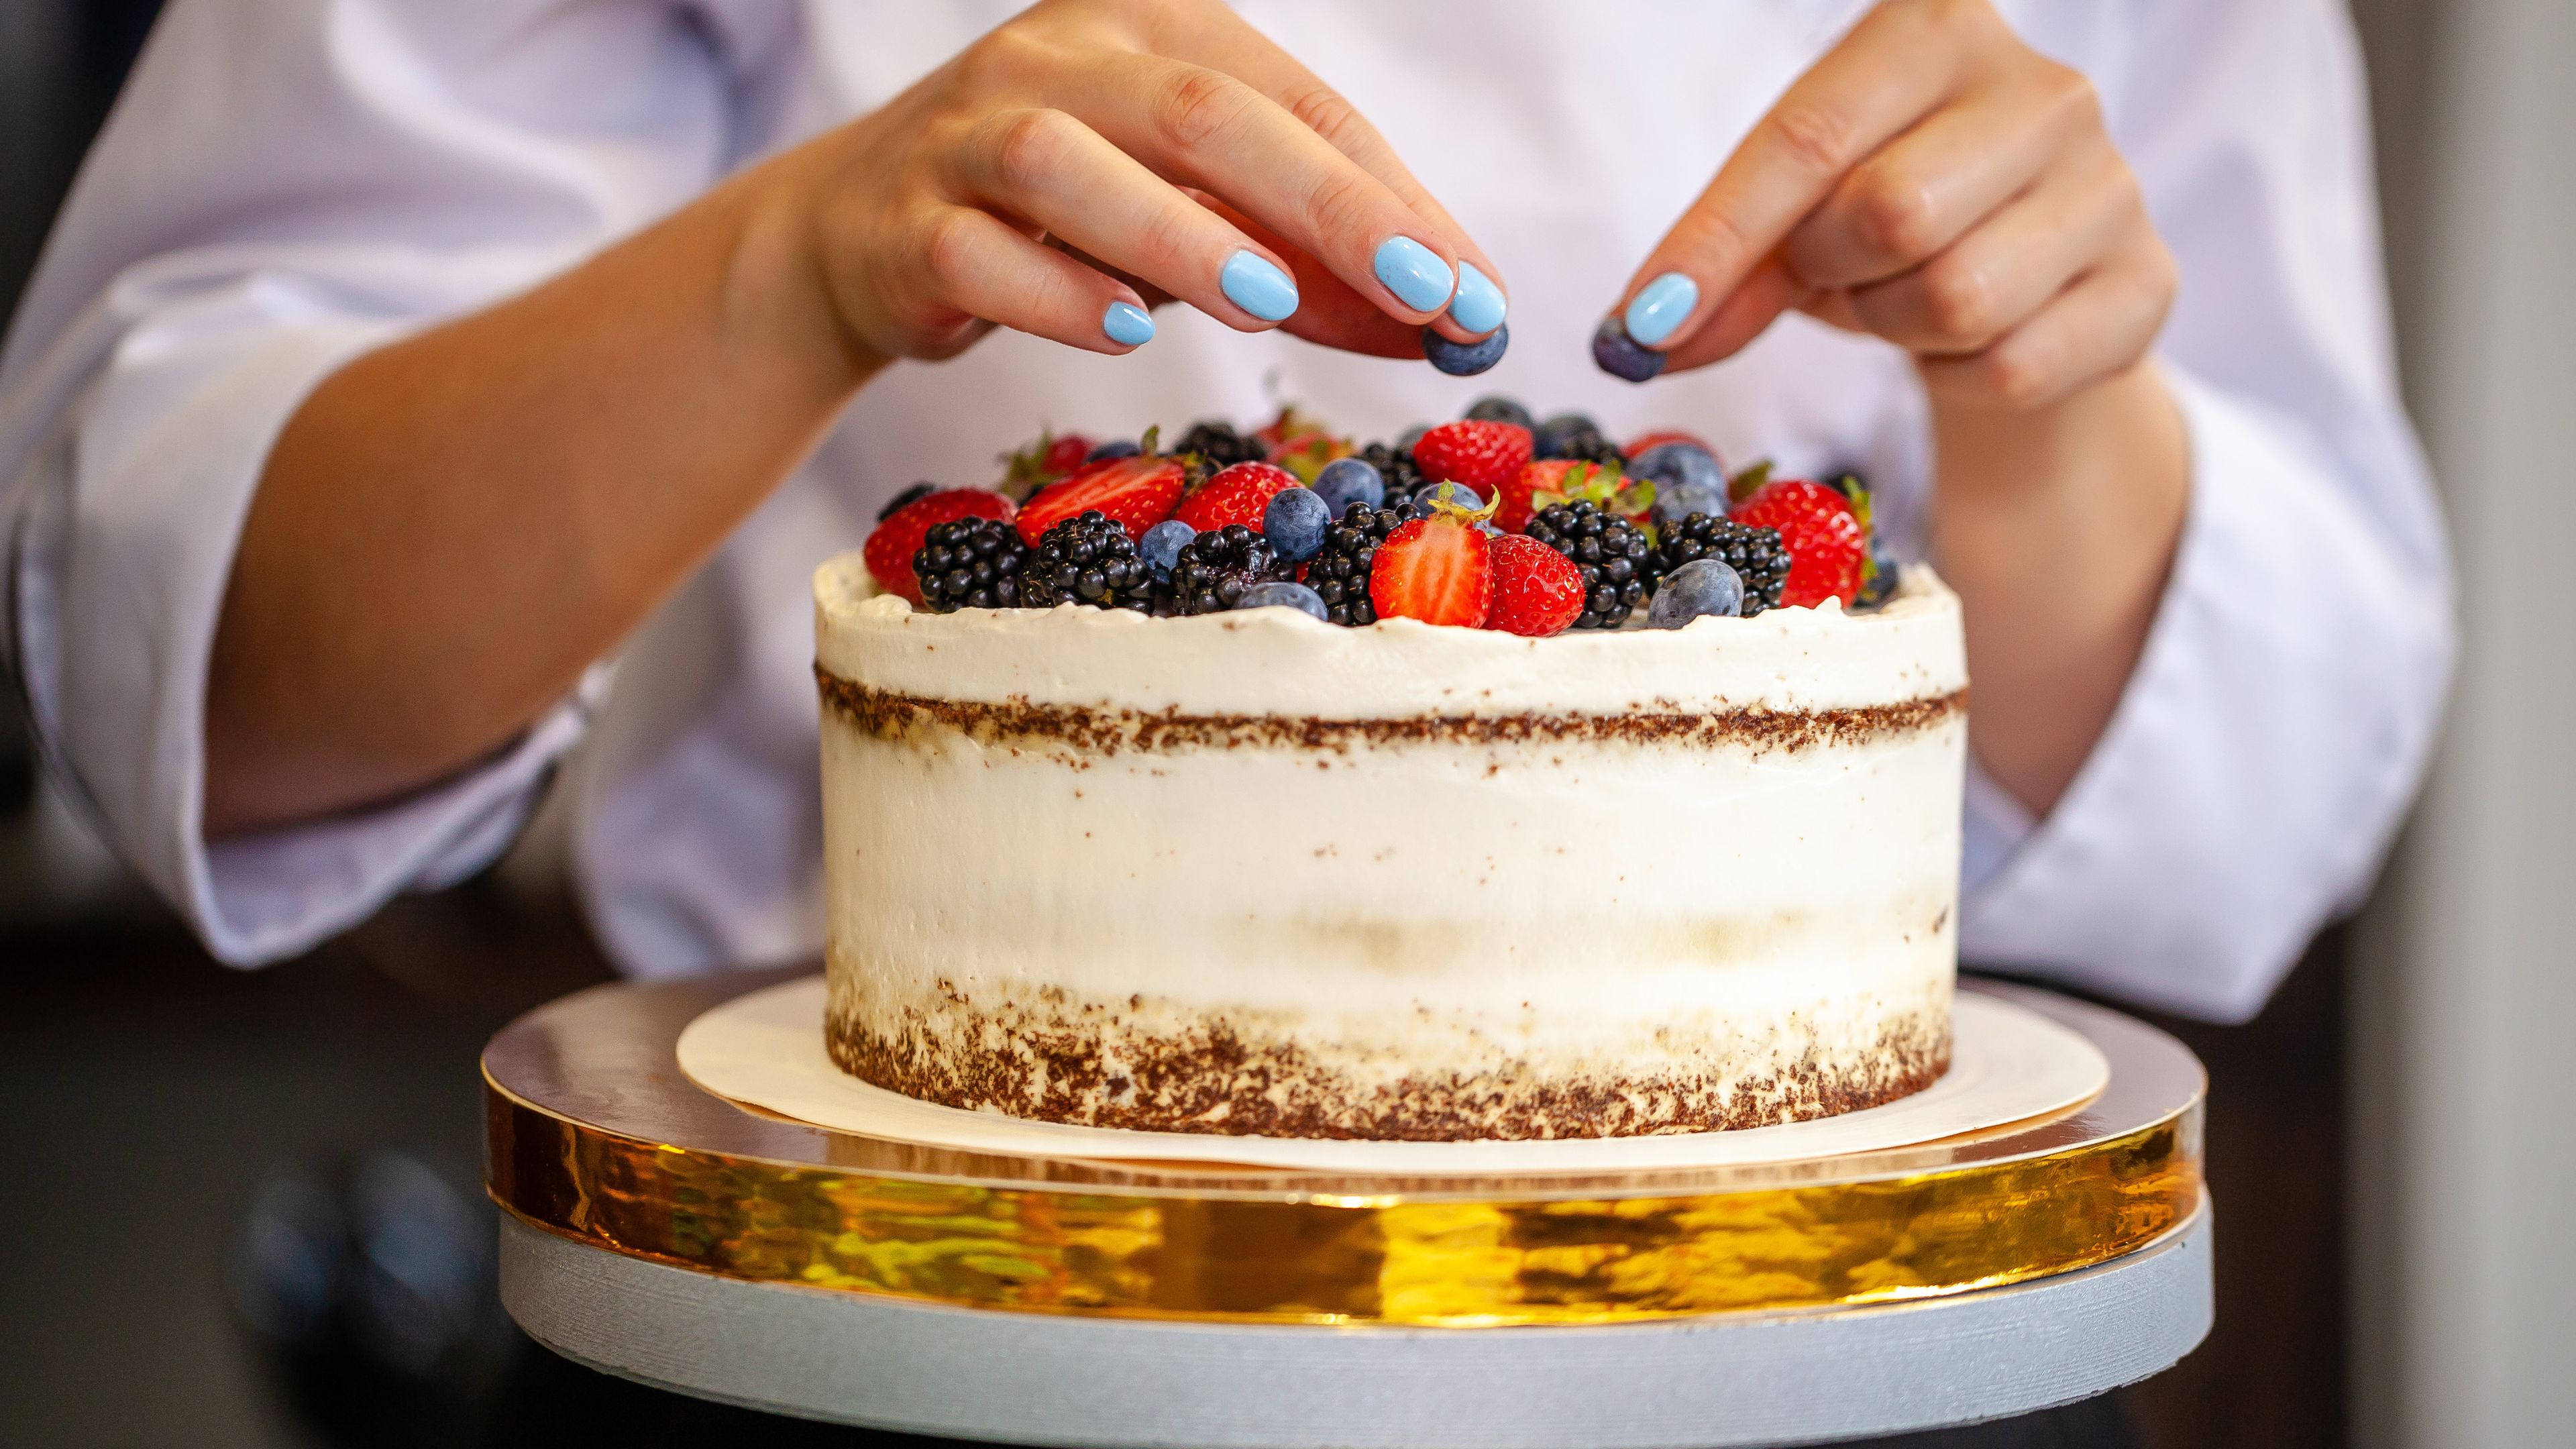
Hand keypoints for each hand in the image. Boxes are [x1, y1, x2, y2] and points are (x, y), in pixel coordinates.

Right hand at [765, 0, 1506, 371]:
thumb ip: (1310, 264)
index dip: (1389, 198)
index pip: (1296, 102)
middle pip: (1205, 115)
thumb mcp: (1198, 221)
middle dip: (1326, 207)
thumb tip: (1453, 324)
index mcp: (1154, 27)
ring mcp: (971, 134)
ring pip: (1071, 164)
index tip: (1470, 291)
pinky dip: (1052, 290)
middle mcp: (1061, 58)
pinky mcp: (907, 223)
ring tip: (1268, 302)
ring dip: (1177, 235)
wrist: (868, 233)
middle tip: (1419, 290)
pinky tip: (1120, 331)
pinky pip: (976, 251)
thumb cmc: (1068, 218)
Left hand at [1606, 0, 2173, 409]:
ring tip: (1902, 298)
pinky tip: (1971, 339)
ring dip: (1895, 325)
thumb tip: (1638, 341)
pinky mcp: (2146, 284)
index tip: (1640, 326)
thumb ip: (1725, 263)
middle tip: (1833, 275)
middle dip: (1831, 273)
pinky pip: (2011, 364)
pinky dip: (1962, 374)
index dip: (1714, 242)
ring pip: (1956, 297)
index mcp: (1939, 28)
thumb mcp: (1799, 215)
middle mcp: (2045, 89)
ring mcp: (2111, 184)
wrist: (2034, 277)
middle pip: (1890, 215)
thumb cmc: (1893, 220)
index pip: (1806, 139)